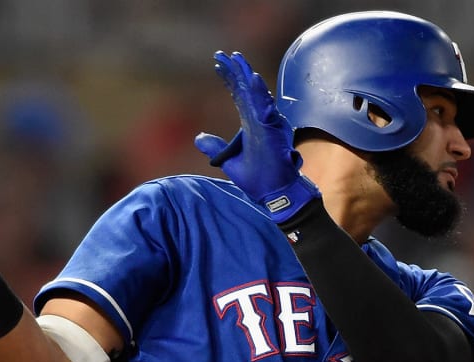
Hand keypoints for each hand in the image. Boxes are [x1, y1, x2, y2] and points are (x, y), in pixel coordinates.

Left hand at [194, 51, 319, 223]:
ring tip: (236, 60)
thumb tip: (199, 137)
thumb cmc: (258, 179)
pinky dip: (259, 93)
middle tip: (222, 54)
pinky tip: (252, 79)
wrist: (274, 195)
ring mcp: (268, 125)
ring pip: (256, 95)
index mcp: (250, 125)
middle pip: (246, 90)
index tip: (218, 64)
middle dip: (235, 71)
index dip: (229, 79)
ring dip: (246, 76)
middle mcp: (260, 121)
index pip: (238, 96)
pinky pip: (266, 109)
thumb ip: (215, 147)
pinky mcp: (273, 132)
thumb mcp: (229, 161)